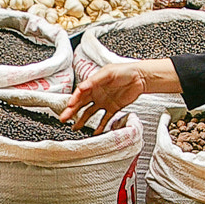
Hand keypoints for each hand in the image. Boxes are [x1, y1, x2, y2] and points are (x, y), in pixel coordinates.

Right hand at [58, 60, 179, 133]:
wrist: (140, 78)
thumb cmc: (125, 71)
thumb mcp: (108, 73)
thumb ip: (95, 80)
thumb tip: (82, 87)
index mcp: (94, 84)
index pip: (80, 93)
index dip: (73, 100)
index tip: (68, 106)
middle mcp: (97, 94)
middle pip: (81, 104)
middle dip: (72, 111)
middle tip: (64, 118)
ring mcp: (104, 102)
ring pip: (90, 113)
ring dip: (82, 120)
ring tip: (75, 128)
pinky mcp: (113, 108)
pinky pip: (105, 119)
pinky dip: (100, 126)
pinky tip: (95, 132)